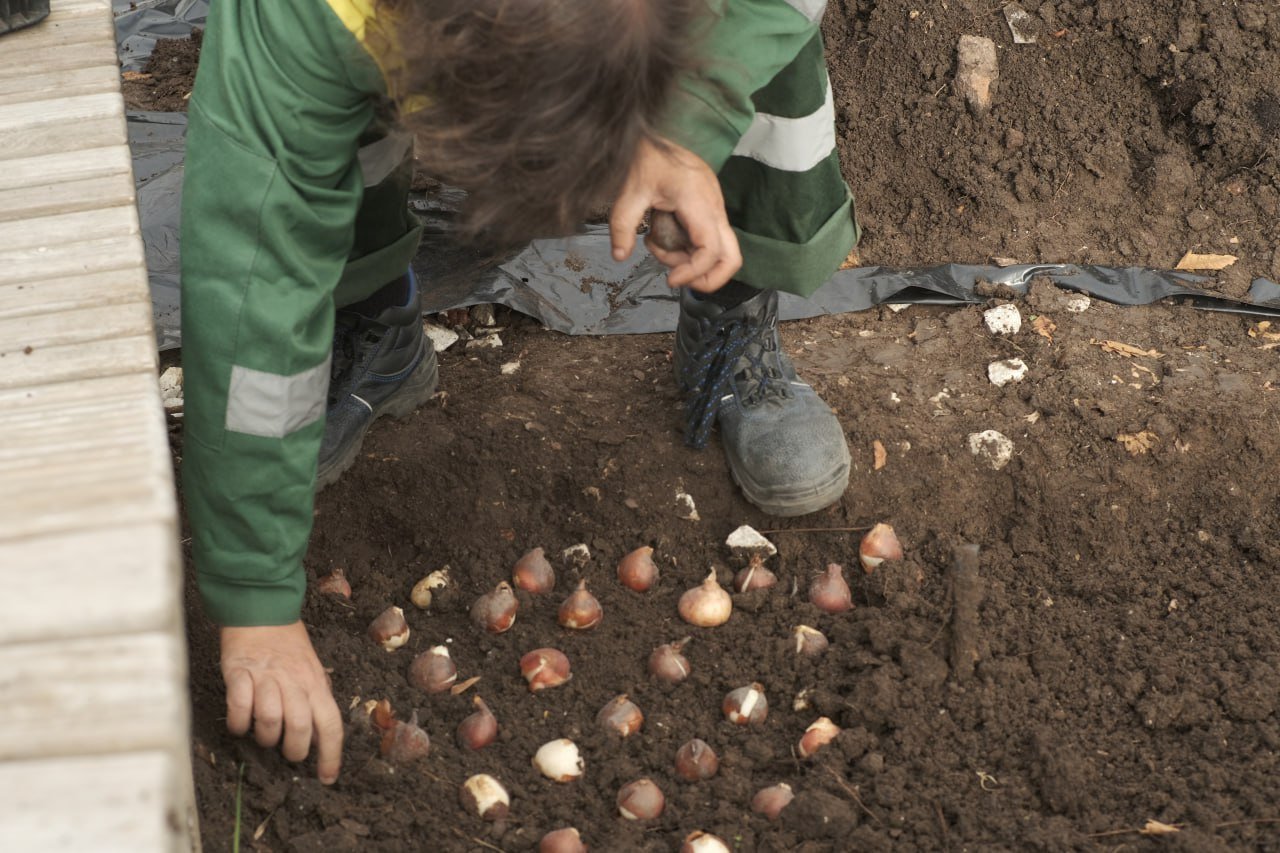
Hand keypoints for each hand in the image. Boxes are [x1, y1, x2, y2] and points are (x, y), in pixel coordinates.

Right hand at [220, 621, 342, 783]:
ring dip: (266, 736)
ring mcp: (266, 677)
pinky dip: (238, 722)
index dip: (330, 754)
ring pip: (270, 719)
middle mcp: (294, 682)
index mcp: (316, 683)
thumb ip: (315, 698)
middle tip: (289, 754)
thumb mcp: (312, 669)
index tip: (327, 777)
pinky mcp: (240, 673)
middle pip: (299, 726)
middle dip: (294, 750)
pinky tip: (239, 724)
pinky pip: (239, 706)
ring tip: (263, 735)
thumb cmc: (289, 646)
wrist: (262, 611)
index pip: (330, 723)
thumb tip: (320, 734)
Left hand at [610, 137, 741, 291]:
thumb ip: (622, 226)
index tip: (671, 280)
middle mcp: (714, 206)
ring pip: (721, 252)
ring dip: (692, 262)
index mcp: (697, 200)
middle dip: (708, 278)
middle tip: (678, 278)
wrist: (655, 134)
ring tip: (659, 248)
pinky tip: (663, 237)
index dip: (694, 271)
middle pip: (732, 257)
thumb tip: (620, 256)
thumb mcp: (628, 192)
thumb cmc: (646, 158)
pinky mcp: (710, 208)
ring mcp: (715, 207)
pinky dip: (690, 249)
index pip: (710, 249)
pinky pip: (710, 239)